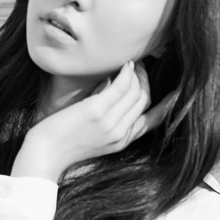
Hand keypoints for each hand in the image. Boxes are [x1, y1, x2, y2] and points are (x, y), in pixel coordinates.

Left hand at [14, 61, 176, 181]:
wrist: (43, 156)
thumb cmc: (60, 144)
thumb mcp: (92, 138)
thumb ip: (107, 121)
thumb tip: (111, 89)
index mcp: (121, 141)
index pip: (153, 121)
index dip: (167, 105)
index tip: (175, 92)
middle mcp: (120, 133)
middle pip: (145, 100)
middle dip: (146, 80)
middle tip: (139, 66)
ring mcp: (110, 123)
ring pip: (137, 91)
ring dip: (137, 73)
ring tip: (131, 63)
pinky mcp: (97, 112)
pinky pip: (121, 86)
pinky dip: (126, 73)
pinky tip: (124, 65)